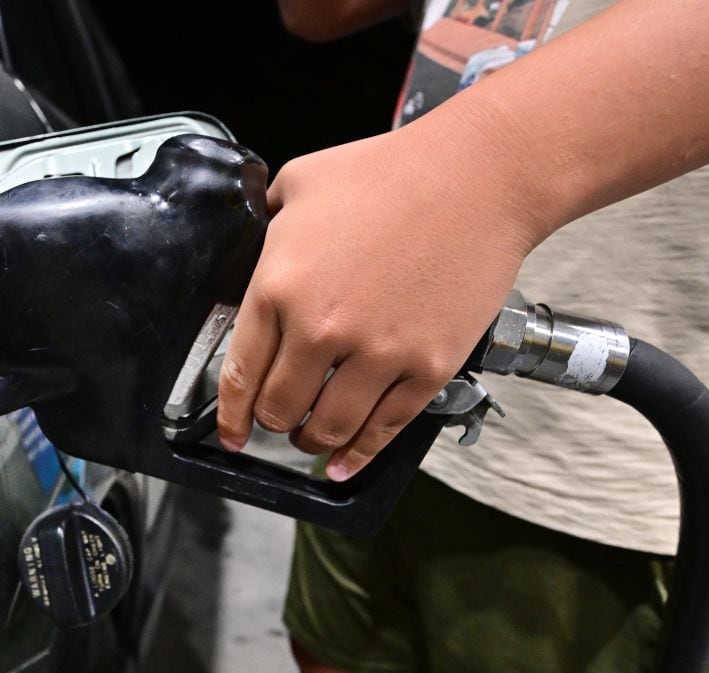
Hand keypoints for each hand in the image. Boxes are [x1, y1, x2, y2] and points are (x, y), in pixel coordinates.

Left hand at [216, 118, 543, 479]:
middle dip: (272, 422)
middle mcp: (322, 329)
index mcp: (279, 286)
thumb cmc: (391, 172)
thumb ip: (265, 228)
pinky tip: (346, 463)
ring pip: (327, 430)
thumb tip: (253, 259)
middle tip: (278, 419)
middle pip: (280, 409)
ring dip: (312, 441)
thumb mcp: (299, 183)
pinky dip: (359, 455)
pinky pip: (383, 430)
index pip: (240, 375)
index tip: (230, 431)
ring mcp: (378, 354)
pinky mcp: (426, 368)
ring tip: (310, 438)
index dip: (231, 414)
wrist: (478, 177)